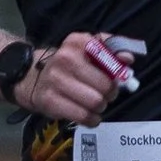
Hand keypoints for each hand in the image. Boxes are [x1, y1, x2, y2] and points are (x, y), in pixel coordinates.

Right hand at [16, 31, 133, 125]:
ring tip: (95, 104)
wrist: (31, 77)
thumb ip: (111, 49)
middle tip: (105, 94)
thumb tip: (129, 58)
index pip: (110, 58)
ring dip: (101, 107)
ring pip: (96, 102)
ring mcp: (56, 81)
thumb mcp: (87, 49)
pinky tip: (89, 115)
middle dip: (110, 94)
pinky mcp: (50, 101)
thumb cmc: (68, 64)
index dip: (118, 72)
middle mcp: (65, 58)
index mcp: (77, 42)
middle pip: (106, 85)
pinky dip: (92, 119)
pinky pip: (84, 116)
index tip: (117, 78)